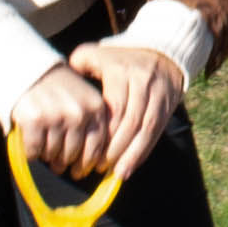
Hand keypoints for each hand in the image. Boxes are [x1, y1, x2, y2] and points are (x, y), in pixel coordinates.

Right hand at [11, 61, 108, 175]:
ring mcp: (57, 117)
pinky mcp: (35, 121)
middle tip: (59, 164)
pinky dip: (31, 153)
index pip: (97, 147)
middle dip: (65, 161)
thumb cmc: (56, 88)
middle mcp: (79, 113)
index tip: (81, 170)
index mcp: (96, 108)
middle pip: (74, 154)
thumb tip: (90, 165)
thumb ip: (91, 125)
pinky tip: (30, 144)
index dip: (88, 163)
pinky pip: (34, 152)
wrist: (27, 69)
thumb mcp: (83, 99)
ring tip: (45, 148)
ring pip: (54, 155)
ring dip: (48, 156)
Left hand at [69, 38, 186, 176]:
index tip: (88, 149)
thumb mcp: (97, 54)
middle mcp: (143, 84)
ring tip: (115, 173)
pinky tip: (130, 168)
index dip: (102, 132)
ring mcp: (158, 96)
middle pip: (130, 122)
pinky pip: (155, 134)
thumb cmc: (120, 59)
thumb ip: (78, 64)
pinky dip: (142, 153)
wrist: (161, 52)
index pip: (114, 108)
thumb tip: (60, 84)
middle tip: (96, 167)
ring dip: (130, 155)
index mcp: (122, 72)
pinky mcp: (167, 108)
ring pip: (145, 130)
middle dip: (114, 148)